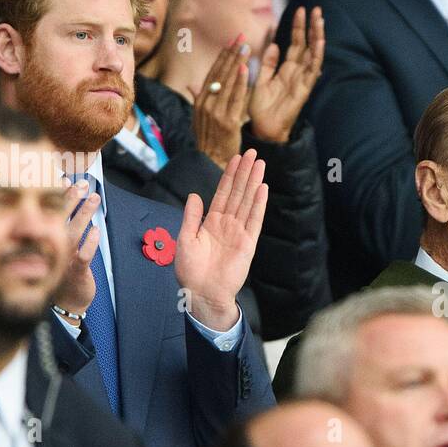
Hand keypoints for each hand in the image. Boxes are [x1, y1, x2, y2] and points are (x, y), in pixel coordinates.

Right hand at [53, 180, 100, 318]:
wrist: (66, 305)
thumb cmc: (64, 275)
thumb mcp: (58, 252)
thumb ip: (61, 231)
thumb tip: (68, 206)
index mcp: (46, 242)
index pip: (49, 214)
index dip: (58, 196)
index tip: (63, 178)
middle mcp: (51, 249)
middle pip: (59, 219)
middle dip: (71, 199)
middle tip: (81, 183)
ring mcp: (63, 260)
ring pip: (73, 233)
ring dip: (84, 214)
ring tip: (95, 197)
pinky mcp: (76, 272)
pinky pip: (83, 256)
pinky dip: (90, 243)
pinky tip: (96, 230)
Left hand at [175, 148, 267, 330]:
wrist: (202, 293)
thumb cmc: (191, 270)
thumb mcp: (185, 239)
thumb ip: (191, 217)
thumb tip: (194, 196)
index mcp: (211, 222)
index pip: (223, 193)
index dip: (229, 175)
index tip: (236, 159)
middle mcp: (227, 224)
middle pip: (238, 193)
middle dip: (245, 173)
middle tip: (253, 153)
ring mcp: (239, 233)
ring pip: (247, 202)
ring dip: (254, 183)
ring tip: (260, 165)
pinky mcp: (248, 244)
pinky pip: (254, 220)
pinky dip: (259, 205)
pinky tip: (262, 189)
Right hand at [188, 37, 250, 166]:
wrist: (212, 161)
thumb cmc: (210, 140)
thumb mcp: (200, 118)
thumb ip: (198, 100)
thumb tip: (193, 86)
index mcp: (200, 101)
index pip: (212, 73)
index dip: (222, 56)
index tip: (231, 41)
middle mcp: (206, 103)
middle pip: (219, 73)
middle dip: (231, 53)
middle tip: (241, 37)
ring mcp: (216, 112)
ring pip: (227, 82)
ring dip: (236, 62)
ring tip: (245, 47)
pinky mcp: (228, 121)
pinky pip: (235, 98)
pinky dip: (239, 82)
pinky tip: (245, 68)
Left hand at [248, 6, 323, 143]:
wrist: (263, 128)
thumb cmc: (260, 108)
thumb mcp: (260, 80)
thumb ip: (267, 63)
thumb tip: (273, 45)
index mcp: (286, 69)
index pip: (295, 44)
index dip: (298, 27)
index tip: (300, 10)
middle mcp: (297, 72)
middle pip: (307, 45)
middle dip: (312, 27)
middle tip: (316, 8)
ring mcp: (302, 80)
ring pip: (313, 54)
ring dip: (318, 36)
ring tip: (320, 19)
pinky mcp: (304, 88)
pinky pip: (313, 69)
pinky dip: (317, 55)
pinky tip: (320, 41)